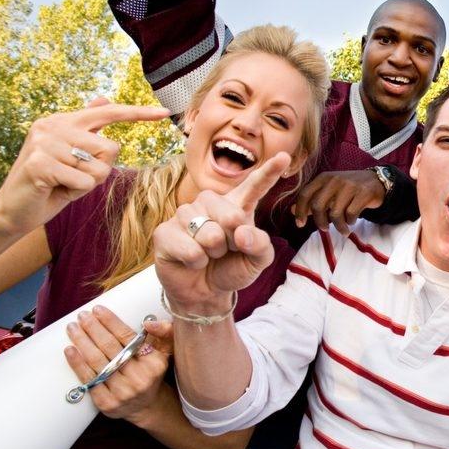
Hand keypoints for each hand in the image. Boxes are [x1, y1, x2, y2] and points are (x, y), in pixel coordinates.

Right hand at [0, 98, 169, 236]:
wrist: (13, 211)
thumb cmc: (50, 185)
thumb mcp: (74, 157)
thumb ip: (88, 131)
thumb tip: (103, 99)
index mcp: (62, 121)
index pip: (108, 113)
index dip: (138, 113)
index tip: (165, 112)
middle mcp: (52, 125)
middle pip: (111, 147)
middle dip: (101, 170)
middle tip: (73, 178)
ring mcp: (44, 143)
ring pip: (99, 167)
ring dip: (87, 183)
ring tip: (62, 183)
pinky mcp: (40, 164)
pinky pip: (84, 182)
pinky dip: (76, 192)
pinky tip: (55, 190)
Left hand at [63, 306, 173, 425]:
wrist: (146, 406)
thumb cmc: (150, 373)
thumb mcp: (165, 353)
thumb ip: (164, 333)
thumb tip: (149, 322)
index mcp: (154, 363)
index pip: (128, 337)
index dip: (111, 322)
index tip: (98, 309)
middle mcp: (139, 378)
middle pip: (110, 347)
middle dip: (93, 328)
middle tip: (82, 316)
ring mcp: (122, 392)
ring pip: (97, 362)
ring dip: (82, 342)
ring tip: (72, 328)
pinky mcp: (106, 403)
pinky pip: (89, 380)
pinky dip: (77, 364)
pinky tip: (70, 350)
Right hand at [153, 153, 290, 314]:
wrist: (204, 292)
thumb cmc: (232, 269)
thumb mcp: (257, 261)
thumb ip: (261, 246)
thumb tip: (241, 233)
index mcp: (237, 205)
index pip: (254, 186)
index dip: (268, 172)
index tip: (283, 156)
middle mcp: (210, 203)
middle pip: (231, 217)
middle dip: (233, 243)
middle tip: (225, 250)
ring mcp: (185, 215)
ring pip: (209, 235)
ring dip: (213, 254)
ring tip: (208, 255)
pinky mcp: (164, 231)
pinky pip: (190, 249)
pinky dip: (196, 262)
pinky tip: (192, 261)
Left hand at [292, 170, 387, 234]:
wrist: (376, 182)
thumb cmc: (348, 189)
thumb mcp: (329, 191)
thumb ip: (312, 201)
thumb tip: (291, 210)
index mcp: (323, 178)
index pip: (305, 194)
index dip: (300, 211)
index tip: (300, 224)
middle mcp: (334, 180)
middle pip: (318, 205)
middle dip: (320, 222)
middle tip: (324, 229)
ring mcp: (349, 186)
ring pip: (335, 213)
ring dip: (339, 226)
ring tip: (343, 230)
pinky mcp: (363, 193)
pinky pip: (351, 214)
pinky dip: (350, 221)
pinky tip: (352, 221)